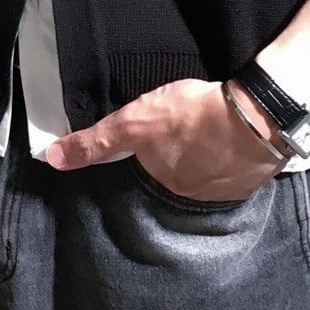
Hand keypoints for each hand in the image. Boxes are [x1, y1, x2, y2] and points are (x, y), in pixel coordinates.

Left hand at [45, 78, 284, 202]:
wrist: (258, 117)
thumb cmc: (193, 115)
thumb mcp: (135, 121)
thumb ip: (96, 141)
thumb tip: (51, 159)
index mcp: (167, 180)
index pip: (153, 164)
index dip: (154, 145)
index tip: (164, 128)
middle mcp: (194, 193)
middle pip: (181, 168)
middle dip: (181, 150)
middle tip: (188, 122)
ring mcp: (227, 188)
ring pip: (209, 169)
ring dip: (209, 152)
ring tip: (213, 126)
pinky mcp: (253, 178)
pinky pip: (237, 168)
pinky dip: (234, 154)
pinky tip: (236, 135)